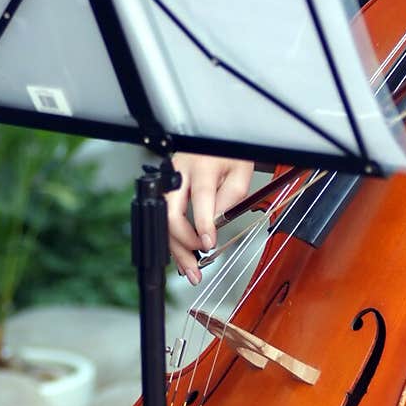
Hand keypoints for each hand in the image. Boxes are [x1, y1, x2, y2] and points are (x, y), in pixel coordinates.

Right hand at [164, 153, 254, 283]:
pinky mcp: (166, 188)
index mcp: (202, 166)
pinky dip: (173, 240)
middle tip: (196, 264)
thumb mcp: (240, 171)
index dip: (203, 225)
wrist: (215, 136)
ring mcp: (169, 180)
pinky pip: (166, 218)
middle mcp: (180, 173)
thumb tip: (216, 224)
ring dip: (176, 248)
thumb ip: (230, 198)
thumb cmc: (229, 152)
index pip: (201, 199)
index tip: (209, 244)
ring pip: (164, 221)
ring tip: (190, 269)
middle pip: (172, 214)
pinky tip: (182, 256)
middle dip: (183, 244)